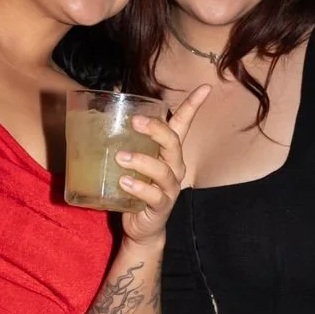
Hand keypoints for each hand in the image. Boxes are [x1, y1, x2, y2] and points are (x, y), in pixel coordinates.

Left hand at [113, 85, 210, 244]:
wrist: (141, 226)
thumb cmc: (136, 186)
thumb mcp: (132, 160)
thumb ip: (125, 137)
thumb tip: (109, 101)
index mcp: (169, 152)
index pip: (183, 124)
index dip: (194, 106)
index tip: (205, 87)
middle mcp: (174, 167)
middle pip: (173, 143)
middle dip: (156, 129)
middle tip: (133, 121)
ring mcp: (169, 187)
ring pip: (163, 170)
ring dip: (141, 161)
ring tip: (120, 157)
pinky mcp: (161, 206)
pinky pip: (153, 195)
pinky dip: (138, 188)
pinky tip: (124, 182)